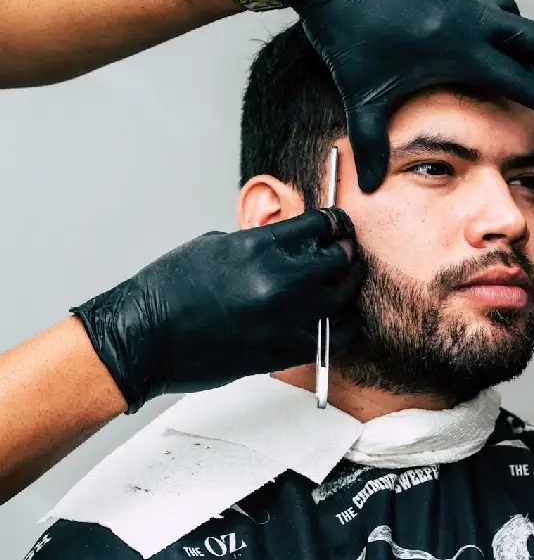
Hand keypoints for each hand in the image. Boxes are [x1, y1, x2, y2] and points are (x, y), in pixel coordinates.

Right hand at [71, 208, 363, 412]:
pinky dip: (344, 323)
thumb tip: (288, 245)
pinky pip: (337, 335)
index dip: (336, 223)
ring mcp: (288, 316)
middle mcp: (282, 279)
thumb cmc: (169, 291)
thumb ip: (260, 243)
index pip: (321, 225)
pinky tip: (341, 317)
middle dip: (345, 251)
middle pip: (340, 257)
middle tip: (345, 251)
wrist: (146, 338)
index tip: (339, 226)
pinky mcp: (288, 350)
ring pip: (344, 295)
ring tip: (347, 280)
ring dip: (348, 284)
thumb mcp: (216, 246)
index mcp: (261, 245)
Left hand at [275, 0, 533, 192]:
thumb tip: (369, 187)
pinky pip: (491, 3)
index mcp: (461, 49)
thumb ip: (370, 143)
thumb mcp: (362, 94)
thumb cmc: (346, 32)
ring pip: (517, 19)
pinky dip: (506, 22)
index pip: (524, 80)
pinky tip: (498, 34)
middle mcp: (472, 19)